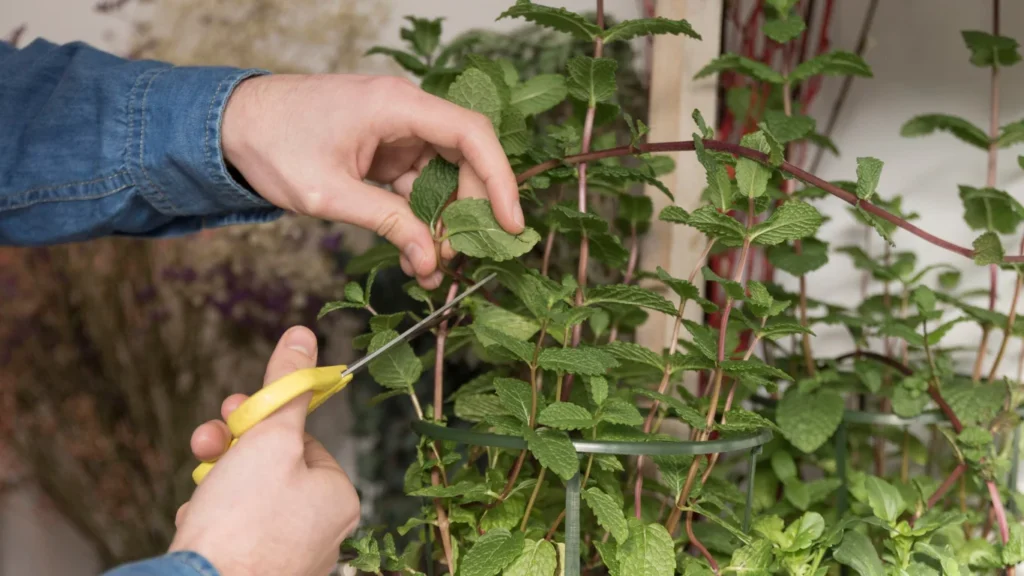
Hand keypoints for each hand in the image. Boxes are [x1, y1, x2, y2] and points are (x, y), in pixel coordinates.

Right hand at [171, 326, 358, 575]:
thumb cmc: (244, 523)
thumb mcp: (269, 437)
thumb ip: (287, 386)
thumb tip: (303, 336)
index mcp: (337, 498)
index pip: (302, 441)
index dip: (265, 422)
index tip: (237, 411)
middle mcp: (321, 531)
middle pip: (274, 468)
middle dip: (234, 448)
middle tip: (209, 439)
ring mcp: (287, 556)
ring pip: (248, 499)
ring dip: (216, 481)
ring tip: (200, 488)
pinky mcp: (254, 571)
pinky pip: (232, 532)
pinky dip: (210, 520)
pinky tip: (196, 521)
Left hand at [221, 74, 523, 288]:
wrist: (228, 127)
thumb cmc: (271, 144)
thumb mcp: (329, 193)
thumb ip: (386, 223)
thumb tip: (429, 260)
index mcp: (396, 106)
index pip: (471, 135)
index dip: (499, 179)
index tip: (510, 223)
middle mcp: (404, 112)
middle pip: (464, 159)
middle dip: (467, 212)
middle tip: (459, 258)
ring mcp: (395, 132)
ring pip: (442, 178)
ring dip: (441, 223)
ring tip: (431, 268)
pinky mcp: (383, 151)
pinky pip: (417, 186)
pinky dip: (419, 219)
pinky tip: (416, 253)